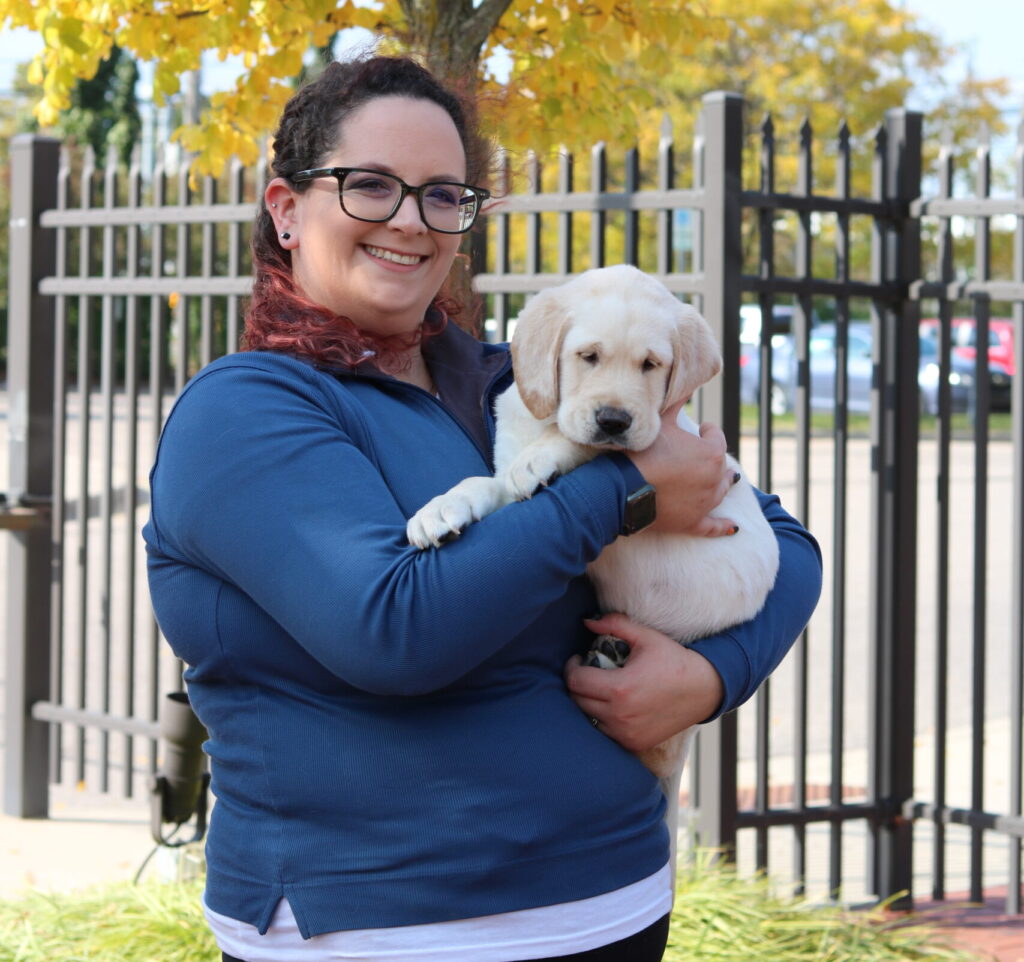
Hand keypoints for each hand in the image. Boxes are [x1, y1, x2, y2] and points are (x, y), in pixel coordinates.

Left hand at [563, 613, 724, 751]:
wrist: (703, 690)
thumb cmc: (673, 660)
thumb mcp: (645, 636)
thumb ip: (614, 624)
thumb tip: (586, 621)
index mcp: (619, 688)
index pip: (575, 681)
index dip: (572, 667)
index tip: (579, 659)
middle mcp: (620, 715)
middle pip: (577, 701)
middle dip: (578, 683)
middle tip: (588, 671)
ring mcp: (626, 733)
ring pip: (587, 718)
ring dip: (588, 702)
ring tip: (599, 687)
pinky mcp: (633, 743)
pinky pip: (604, 732)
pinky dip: (602, 719)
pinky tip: (612, 705)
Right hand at [627, 400, 737, 536]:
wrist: (623, 488)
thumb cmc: (642, 452)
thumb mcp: (660, 422)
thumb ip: (676, 404)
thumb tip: (684, 387)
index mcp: (711, 453)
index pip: (716, 437)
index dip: (708, 431)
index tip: (701, 428)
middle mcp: (714, 478)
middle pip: (720, 465)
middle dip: (713, 457)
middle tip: (700, 452)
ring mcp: (705, 503)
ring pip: (721, 491)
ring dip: (722, 484)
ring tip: (722, 479)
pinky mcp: (693, 522)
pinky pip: (713, 526)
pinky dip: (723, 527)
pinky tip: (733, 528)